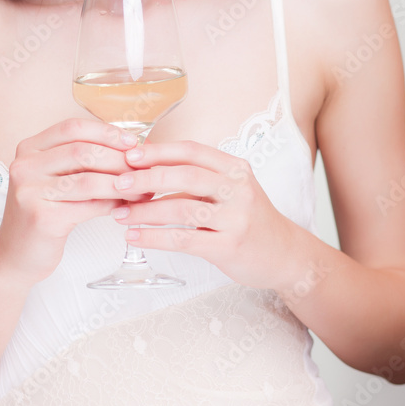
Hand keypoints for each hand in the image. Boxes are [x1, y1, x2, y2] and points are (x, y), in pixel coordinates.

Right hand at [0, 119, 152, 287]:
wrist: (16, 255)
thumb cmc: (44, 213)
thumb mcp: (56, 178)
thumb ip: (82, 160)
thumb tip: (131, 148)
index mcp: (29, 149)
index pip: (72, 128)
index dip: (105, 132)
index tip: (132, 142)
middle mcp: (25, 166)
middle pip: (82, 151)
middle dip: (118, 159)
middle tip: (143, 169)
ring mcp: (30, 191)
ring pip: (88, 179)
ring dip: (121, 184)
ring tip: (142, 190)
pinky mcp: (41, 217)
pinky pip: (88, 206)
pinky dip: (111, 205)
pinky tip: (125, 207)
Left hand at [111, 139, 295, 289]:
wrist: (286, 254)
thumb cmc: (249, 219)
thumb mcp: (232, 189)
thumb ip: (199, 179)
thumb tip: (147, 169)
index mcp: (236, 168)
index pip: (192, 151)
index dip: (158, 151)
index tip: (130, 155)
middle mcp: (239, 189)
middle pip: (184, 175)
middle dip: (146, 179)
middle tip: (118, 184)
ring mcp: (236, 218)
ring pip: (181, 208)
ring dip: (145, 211)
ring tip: (120, 214)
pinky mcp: (230, 246)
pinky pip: (184, 239)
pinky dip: (155, 237)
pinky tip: (136, 236)